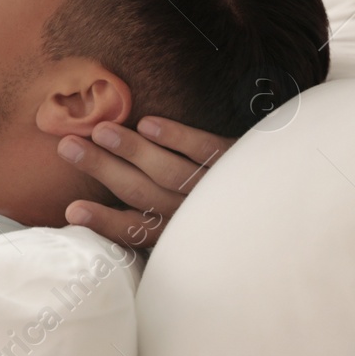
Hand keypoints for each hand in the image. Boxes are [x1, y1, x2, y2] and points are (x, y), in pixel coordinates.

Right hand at [58, 116, 234, 251]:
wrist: (286, 200)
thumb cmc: (226, 210)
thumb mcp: (192, 224)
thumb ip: (155, 213)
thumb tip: (99, 204)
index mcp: (180, 232)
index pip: (136, 230)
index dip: (104, 222)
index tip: (72, 211)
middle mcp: (196, 215)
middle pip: (143, 193)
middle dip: (102, 169)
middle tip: (68, 146)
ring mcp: (219, 187)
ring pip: (169, 172)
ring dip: (131, 150)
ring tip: (100, 130)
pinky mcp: (239, 161)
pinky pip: (205, 150)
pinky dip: (176, 138)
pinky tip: (148, 124)